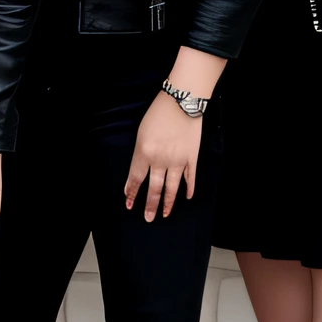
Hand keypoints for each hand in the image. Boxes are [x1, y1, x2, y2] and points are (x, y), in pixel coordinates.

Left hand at [124, 94, 201, 221]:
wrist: (182, 102)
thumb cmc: (158, 113)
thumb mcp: (141, 133)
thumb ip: (141, 152)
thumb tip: (141, 169)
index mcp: (144, 153)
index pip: (136, 178)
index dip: (131, 192)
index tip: (129, 203)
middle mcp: (160, 161)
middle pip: (154, 188)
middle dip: (149, 205)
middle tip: (147, 218)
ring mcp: (178, 161)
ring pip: (172, 188)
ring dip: (167, 203)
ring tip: (164, 214)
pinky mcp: (192, 158)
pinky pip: (190, 178)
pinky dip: (189, 188)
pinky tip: (187, 197)